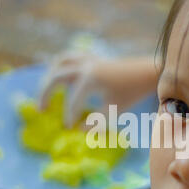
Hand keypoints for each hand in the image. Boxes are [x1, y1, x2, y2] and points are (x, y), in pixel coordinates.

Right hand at [39, 52, 156, 127]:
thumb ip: (95, 122)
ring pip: (61, 62)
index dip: (69, 116)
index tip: (68, 128)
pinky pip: (71, 57)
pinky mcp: (93, 57)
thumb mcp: (114, 110)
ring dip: (51, 75)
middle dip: (46, 93)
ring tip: (47, 91)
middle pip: (56, 77)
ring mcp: (88, 59)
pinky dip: (62, 66)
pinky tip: (62, 78)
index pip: (73, 100)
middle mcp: (86, 66)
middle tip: (41, 110)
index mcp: (91, 78)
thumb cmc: (132, 93)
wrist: (147, 72)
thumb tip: (79, 131)